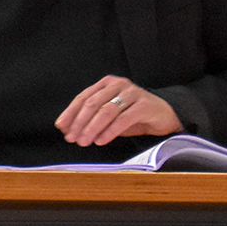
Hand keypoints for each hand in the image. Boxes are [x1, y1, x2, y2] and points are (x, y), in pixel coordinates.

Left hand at [56, 76, 182, 146]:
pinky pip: (122, 119)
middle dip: (79, 122)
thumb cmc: (134, 116)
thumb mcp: (110, 116)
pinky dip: (109, 131)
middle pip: (92, 103)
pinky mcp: (144, 105)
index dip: (70, 112)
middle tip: (72, 138)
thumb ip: (92, 119)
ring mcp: (132, 93)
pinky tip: (101, 140)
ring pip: (106, 111)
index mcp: (106, 84)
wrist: (165, 116)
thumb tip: (68, 129)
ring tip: (84, 141)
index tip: (61, 127)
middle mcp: (118, 85)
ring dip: (92, 128)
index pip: (83, 97)